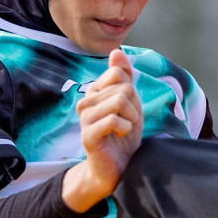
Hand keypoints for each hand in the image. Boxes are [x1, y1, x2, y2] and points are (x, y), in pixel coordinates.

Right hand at [63, 49, 143, 211]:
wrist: (118, 166)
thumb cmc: (123, 135)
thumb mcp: (130, 102)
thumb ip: (124, 77)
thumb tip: (117, 52)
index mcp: (94, 91)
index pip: (118, 73)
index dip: (131, 92)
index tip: (128, 109)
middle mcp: (85, 101)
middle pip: (123, 88)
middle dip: (134, 107)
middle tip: (126, 123)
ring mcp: (84, 118)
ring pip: (119, 100)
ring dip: (131, 118)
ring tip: (123, 129)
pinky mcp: (88, 134)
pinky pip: (114, 119)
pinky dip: (125, 127)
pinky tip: (119, 136)